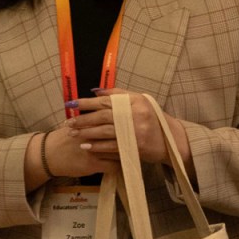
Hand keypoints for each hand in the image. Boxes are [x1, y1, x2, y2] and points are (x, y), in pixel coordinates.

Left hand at [64, 89, 194, 177]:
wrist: (171, 140)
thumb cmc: (152, 120)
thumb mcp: (139, 102)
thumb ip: (118, 95)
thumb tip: (95, 91)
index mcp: (135, 100)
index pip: (106, 100)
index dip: (87, 102)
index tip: (72, 104)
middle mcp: (135, 114)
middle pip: (103, 115)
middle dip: (83, 119)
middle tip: (68, 122)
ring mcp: (136, 131)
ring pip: (105, 131)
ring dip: (87, 133)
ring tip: (73, 133)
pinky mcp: (135, 146)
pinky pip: (112, 146)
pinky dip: (97, 146)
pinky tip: (86, 146)